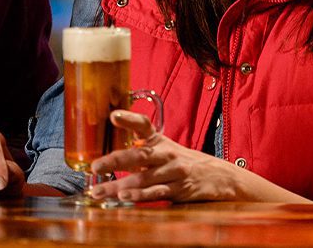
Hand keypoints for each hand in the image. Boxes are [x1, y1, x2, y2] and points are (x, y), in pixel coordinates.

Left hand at [88, 110, 297, 203]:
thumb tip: (108, 155)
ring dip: (118, 186)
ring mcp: (174, 171)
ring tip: (99, 191)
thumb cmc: (182, 163)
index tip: (113, 116)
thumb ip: (140, 149)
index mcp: (160, 141)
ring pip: (143, 178)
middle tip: (94, 166)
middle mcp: (167, 153)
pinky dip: (140, 196)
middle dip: (115, 160)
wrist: (218, 176)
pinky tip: (126, 198)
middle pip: (139, 154)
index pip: (143, 124)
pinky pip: (157, 192)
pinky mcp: (180, 189)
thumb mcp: (163, 150)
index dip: (128, 118)